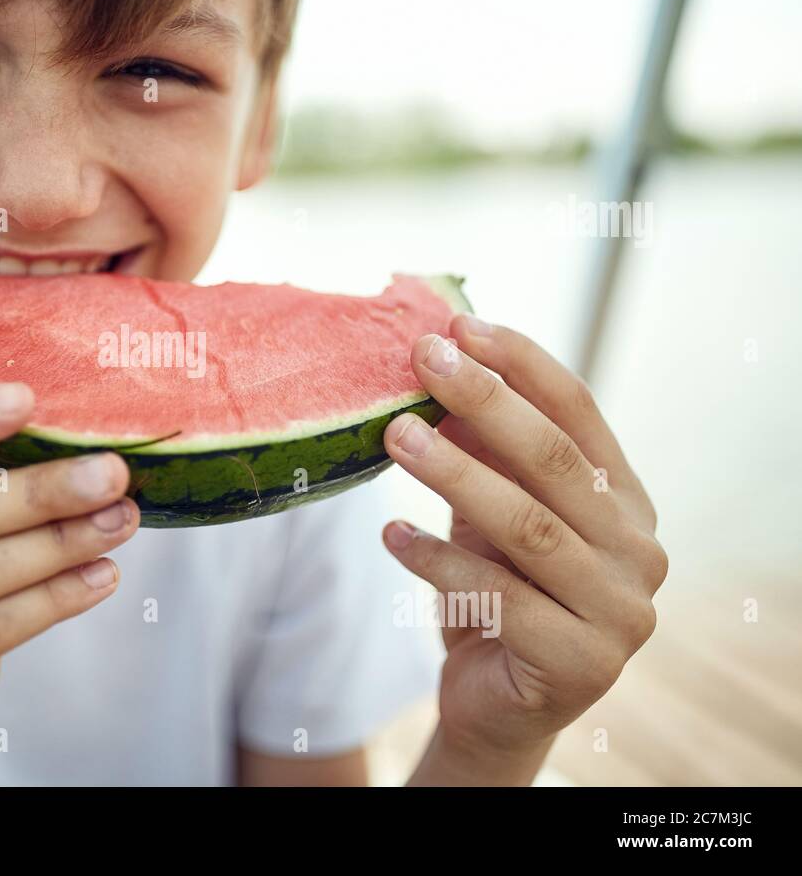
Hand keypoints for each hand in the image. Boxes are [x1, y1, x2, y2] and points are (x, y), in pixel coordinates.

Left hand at [381, 315, 665, 767]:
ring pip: (529, 526)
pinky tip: (392, 533)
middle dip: (487, 402)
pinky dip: (437, 561)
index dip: (524, 364)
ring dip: (455, 474)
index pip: (581, 414)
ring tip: (394, 437)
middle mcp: (640, 551)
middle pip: (558, 462)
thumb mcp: (489, 514)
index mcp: (627, 501)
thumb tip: (438, 366)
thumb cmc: (495, 592)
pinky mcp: (581, 664)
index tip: (463, 324)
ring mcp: (620, 612)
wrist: (497, 707)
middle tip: (424, 360)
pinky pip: (498, 598)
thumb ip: (483, 454)